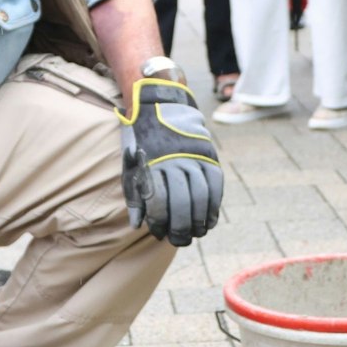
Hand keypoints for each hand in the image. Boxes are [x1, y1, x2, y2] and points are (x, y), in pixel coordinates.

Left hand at [118, 78, 223, 245]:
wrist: (159, 106)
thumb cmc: (141, 141)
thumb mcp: (130, 165)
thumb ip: (134, 196)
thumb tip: (137, 225)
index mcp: (152, 164)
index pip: (159, 203)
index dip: (160, 223)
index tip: (159, 234)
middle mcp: (174, 162)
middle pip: (183, 204)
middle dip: (182, 228)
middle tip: (180, 240)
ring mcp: (194, 158)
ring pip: (202, 196)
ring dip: (200, 220)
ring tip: (196, 233)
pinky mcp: (208, 155)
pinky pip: (216, 184)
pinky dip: (214, 204)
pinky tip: (209, 218)